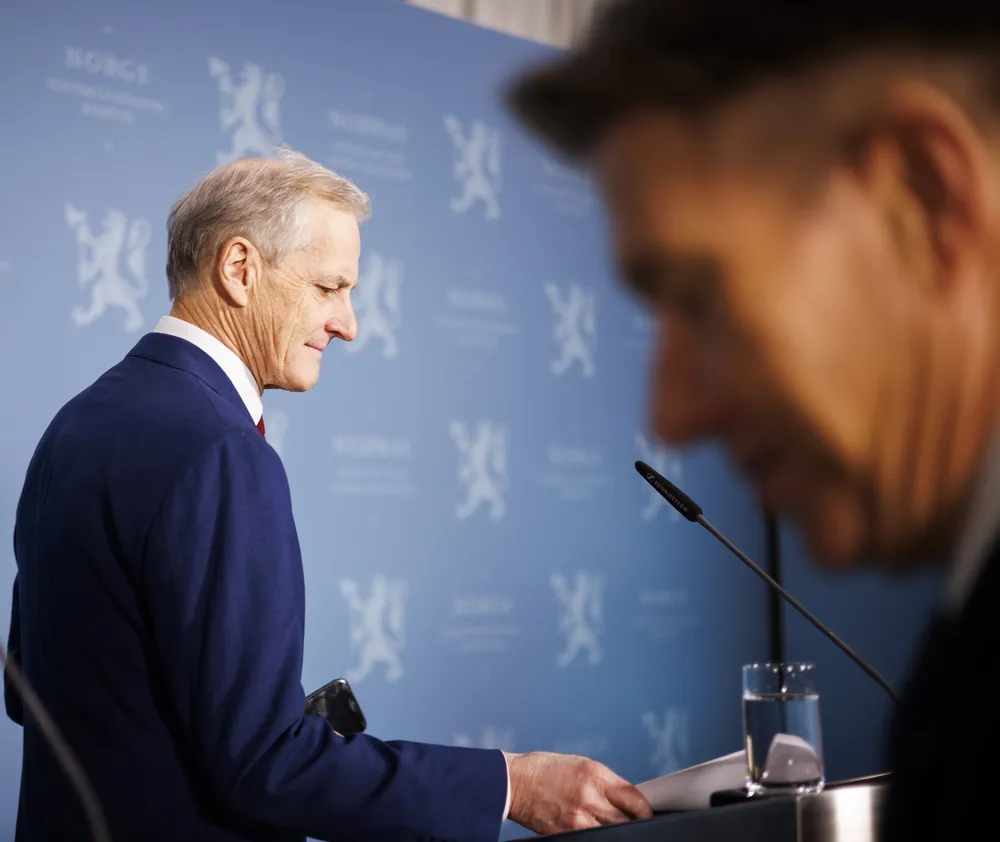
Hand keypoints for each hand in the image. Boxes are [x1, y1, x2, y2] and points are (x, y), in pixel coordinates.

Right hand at [504, 751, 652, 833]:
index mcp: (595, 774)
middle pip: (626, 821)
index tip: (647, 814)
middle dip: (633, 824)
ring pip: (612, 834)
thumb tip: (626, 801)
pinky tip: (596, 832)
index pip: (634, 798)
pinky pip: (592, 840)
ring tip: (614, 828)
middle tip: (634, 824)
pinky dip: (598, 837)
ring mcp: (578, 819)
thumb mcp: (580, 765)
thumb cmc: (545, 770)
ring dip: (616, 831)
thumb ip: (604, 783)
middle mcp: (589, 797)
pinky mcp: (566, 834)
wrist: (514, 781)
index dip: (645, 810)